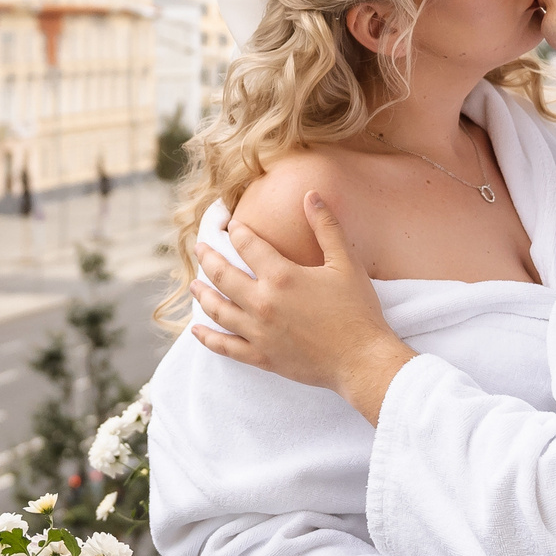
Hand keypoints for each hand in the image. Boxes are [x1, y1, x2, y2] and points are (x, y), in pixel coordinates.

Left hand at [191, 191, 417, 421]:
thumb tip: (311, 194)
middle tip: (199, 248)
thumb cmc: (357, 311)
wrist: (362, 361)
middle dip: (208, 258)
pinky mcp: (261, 356)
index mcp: (281, 276)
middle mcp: (262, 302)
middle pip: (223, 275)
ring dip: (202, 294)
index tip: (231, 225)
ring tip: (193, 285)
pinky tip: (197, 330)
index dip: (237, 232)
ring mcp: (258, 332)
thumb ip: (326, 226)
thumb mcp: (346, 263)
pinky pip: (225, 346)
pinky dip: (207, 338)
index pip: (247, 245)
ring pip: (217, 310)